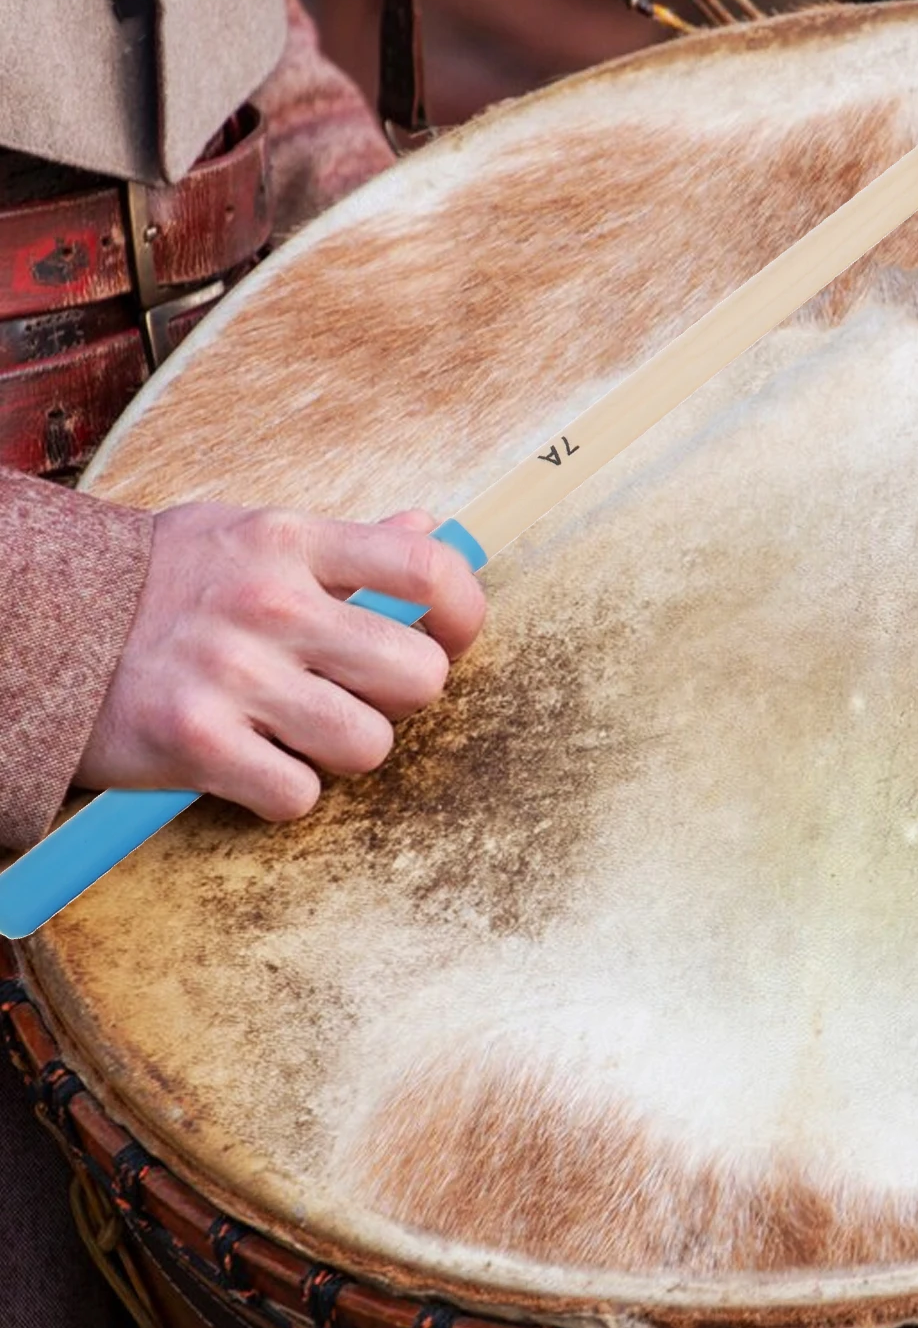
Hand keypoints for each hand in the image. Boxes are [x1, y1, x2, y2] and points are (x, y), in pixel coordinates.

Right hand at [75, 504, 486, 819]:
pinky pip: (299, 795)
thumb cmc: (165, 582)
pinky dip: (286, 792)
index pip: (427, 571)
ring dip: (343, 748)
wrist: (37, 620)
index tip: (452, 636)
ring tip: (298, 726)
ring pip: (369, 745)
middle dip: (403, 697)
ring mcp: (234, 676)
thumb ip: (346, 545)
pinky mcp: (197, 745)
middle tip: (361, 692)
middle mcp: (270, 605)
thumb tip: (431, 532)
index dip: (465, 613)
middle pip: (419, 675)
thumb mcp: (250, 534)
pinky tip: (253, 759)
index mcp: (292, 542)